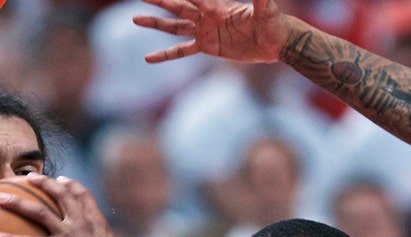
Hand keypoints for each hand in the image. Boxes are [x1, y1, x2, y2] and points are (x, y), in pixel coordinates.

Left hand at [0, 174, 139, 236]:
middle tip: (27, 178)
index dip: (71, 185)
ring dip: (17, 203)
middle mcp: (82, 224)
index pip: (83, 196)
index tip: (61, 180)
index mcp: (98, 224)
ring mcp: (68, 236)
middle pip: (60, 195)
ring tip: (0, 199)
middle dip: (42, 183)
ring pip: (38, 212)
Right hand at [133, 0, 291, 63]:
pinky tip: (149, 58)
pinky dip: (166, 54)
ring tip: (136, 19)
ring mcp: (205, 31)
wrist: (275, 42)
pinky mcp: (207, 47)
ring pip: (174, 27)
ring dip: (156, 24)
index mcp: (218, 6)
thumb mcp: (267, 10)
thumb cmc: (272, 23)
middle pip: (178, 7)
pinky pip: (182, 51)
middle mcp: (208, 16)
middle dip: (160, 1)